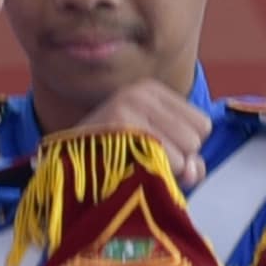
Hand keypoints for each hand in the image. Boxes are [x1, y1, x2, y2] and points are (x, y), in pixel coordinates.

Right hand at [66, 74, 216, 161]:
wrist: (63, 174)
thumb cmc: (114, 164)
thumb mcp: (155, 150)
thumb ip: (188, 161)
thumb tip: (193, 168)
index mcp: (151, 90)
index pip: (202, 124)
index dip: (185, 148)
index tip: (156, 151)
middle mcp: (141, 92)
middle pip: (197, 136)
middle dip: (179, 158)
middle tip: (142, 162)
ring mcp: (129, 105)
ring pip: (186, 150)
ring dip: (168, 168)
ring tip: (135, 166)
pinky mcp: (121, 125)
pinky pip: (168, 159)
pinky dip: (157, 175)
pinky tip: (132, 171)